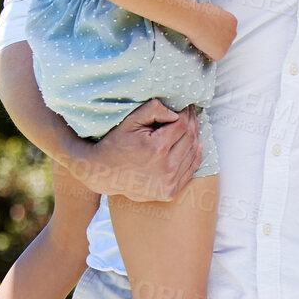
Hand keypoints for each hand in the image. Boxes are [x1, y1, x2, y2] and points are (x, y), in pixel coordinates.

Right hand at [67, 98, 202, 201]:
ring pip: (192, 154)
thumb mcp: (129, 121)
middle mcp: (166, 168)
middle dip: (192, 123)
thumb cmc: (116, 144)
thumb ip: (153, 110)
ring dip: (195, 138)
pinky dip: (195, 156)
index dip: (185, 113)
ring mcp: (168, 183)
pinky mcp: (169, 192)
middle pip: (190, 139)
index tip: (186, 106)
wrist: (103, 174)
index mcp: (157, 148)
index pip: (181, 125)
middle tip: (191, 113)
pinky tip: (195, 145)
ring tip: (192, 126)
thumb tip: (176, 113)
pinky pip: (190, 171)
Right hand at [182, 2, 238, 61]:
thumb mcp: (214, 10)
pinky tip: (202, 45)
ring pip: (219, 48)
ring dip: (211, 46)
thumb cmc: (200, 13)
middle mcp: (233, 33)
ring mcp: (228, 44)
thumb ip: (218, 18)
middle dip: (216, 39)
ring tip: (202, 38)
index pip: (226, 30)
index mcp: (233, 21)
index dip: (216, 30)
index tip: (209, 29)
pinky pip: (213, 57)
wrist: (194, 20)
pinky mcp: (221, 53)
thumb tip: (214, 21)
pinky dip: (207, 53)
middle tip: (205, 35)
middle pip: (224, 40)